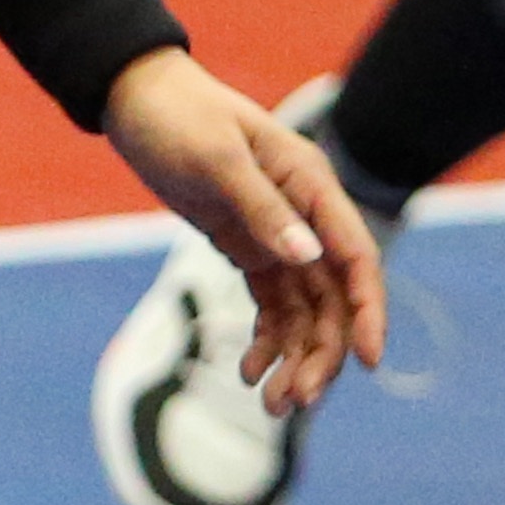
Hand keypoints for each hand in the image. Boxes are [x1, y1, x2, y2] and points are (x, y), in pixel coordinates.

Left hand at [103, 48, 385, 417]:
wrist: (136, 100)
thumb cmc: (178, 117)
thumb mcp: (215, 161)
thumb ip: (262, 209)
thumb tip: (307, 256)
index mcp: (311, 185)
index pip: (354, 258)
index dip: (368, 311)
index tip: (369, 362)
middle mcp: (305, 214)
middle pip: (332, 297)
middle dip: (322, 352)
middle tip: (293, 402)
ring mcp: (278, 234)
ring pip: (304, 309)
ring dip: (294, 357)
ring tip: (269, 404)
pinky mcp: (249, 247)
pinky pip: (271, 304)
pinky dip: (265, 340)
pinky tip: (247, 371)